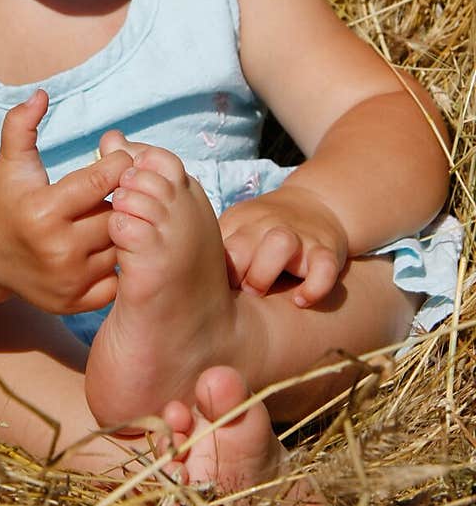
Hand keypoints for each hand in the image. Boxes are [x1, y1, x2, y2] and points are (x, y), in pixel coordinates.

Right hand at [0, 90, 132, 314]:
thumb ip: (21, 124)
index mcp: (42, 211)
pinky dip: (117, 263)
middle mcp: (56, 249)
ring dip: (122, 231)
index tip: (117, 160)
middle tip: (118, 191)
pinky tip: (107, 246)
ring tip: (112, 218)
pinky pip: (117, 279)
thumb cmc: (5, 200)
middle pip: (116, 215)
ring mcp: (67, 280)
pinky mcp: (74, 303)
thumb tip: (40, 94)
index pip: (100, 181)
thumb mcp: (10, 161)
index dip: (115, 165)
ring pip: (121, 247)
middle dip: (120, 199)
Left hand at [218, 185, 348, 306]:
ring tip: (261, 291)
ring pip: (280, 244)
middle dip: (236, 273)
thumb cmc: (264, 229)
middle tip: (237, 291)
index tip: (206, 288)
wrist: (316, 204)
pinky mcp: (325, 250)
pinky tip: (301, 301)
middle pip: (242, 246)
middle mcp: (266, 225)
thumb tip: (180, 286)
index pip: (212, 246)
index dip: (205, 271)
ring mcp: (297, 236)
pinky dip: (314, 287)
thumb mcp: (236, 230)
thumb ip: (213, 252)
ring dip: (266, 272)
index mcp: (239, 222)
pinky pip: (323, 267)